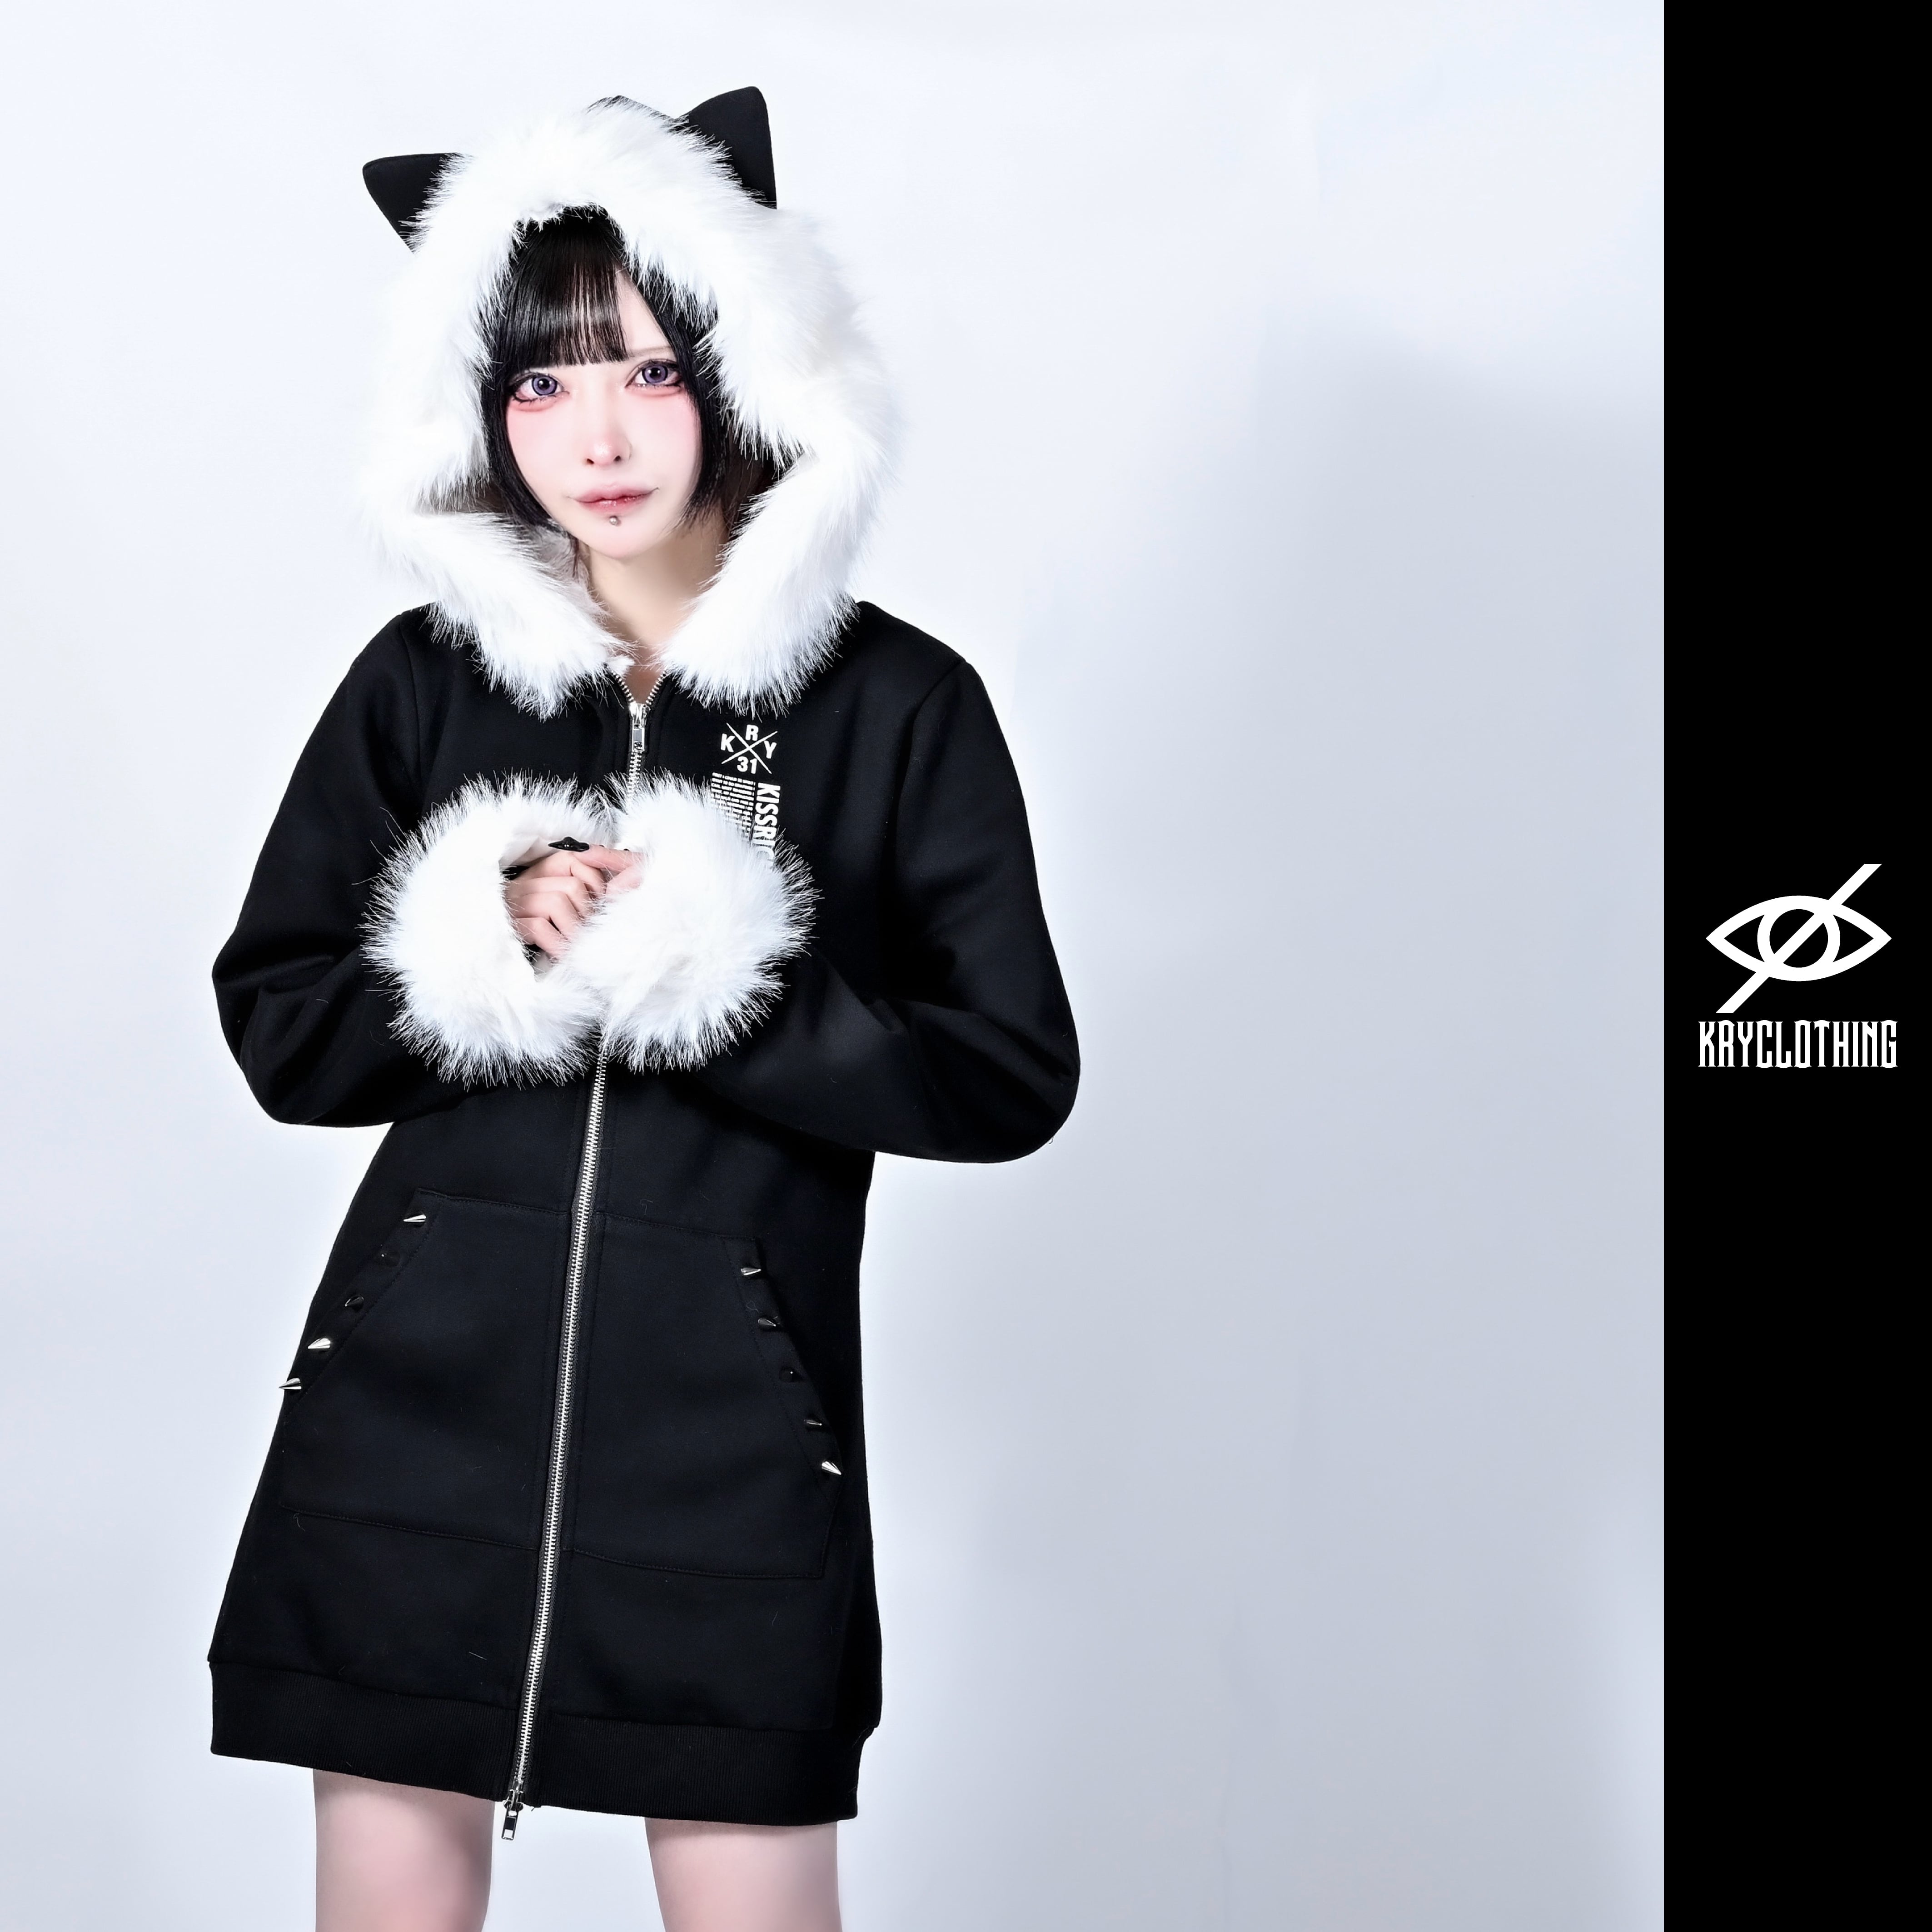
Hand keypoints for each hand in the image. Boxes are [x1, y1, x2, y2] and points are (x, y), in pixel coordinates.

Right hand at [503, 845, 639, 958]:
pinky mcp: (509, 924)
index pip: (576, 860)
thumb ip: (583, 891)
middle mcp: (525, 882)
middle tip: (585, 931)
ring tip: (573, 943)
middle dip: (585, 913)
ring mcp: (513, 902)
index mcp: (541, 871)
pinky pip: (539, 927)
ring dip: (571, 929)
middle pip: (572, 886)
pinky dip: (557, 943)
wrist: (504, 954)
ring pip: (557, 902)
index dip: (595, 883)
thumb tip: (610, 892)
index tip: (597, 903)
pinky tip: (560, 953)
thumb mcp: (566, 906)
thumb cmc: (547, 933)